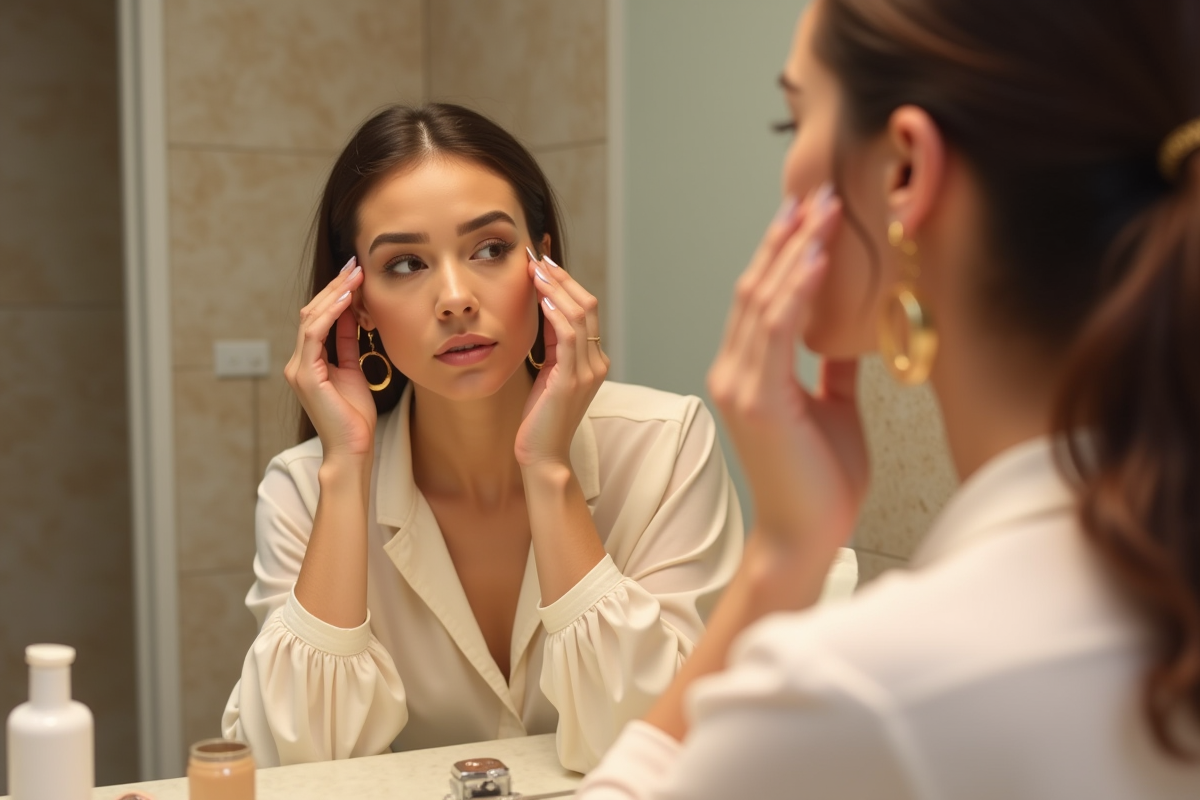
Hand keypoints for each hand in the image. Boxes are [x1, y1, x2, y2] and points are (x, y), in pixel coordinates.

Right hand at [283, 258, 377, 457]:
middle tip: (355, 266)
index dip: (335, 294)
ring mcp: (298, 368)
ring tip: (354, 276)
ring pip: (311, 319)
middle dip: (334, 287)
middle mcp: (298, 362)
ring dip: (334, 295)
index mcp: (308, 361)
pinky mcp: (305, 375)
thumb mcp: (354, 370)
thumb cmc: (355, 416)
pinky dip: (330, 314)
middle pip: (311, 313)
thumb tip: (353, 316)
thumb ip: (348, 345)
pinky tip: (347, 299)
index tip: (354, 275)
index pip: (318, 318)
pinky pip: (315, 335)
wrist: (353, 448)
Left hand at [514, 249, 609, 467]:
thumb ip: (553, 345)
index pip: (586, 310)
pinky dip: (558, 315)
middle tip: (537, 259)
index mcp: (594, 360)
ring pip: (580, 317)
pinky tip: (544, 300)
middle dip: (561, 279)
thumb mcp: (549, 372)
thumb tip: (546, 309)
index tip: (542, 264)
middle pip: (588, 306)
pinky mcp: (572, 381)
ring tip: (535, 272)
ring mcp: (588, 372)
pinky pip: (569, 339)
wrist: (543, 455)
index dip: (565, 284)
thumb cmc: (541, 417)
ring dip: (556, 290)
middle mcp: (597, 363)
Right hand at [707, 185, 867, 573]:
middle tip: (820, 192)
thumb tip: (847, 333)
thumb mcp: (832, 409)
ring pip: (762, 300)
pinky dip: (795, 290)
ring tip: (824, 210)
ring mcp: (739, 384)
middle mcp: (733, 372)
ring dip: (794, 251)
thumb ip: (830, 369)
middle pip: (756, 288)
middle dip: (789, 238)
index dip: (783, 253)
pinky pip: (775, 331)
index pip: (761, 298)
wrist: (807, 536)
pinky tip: (817, 258)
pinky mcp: (756, 400)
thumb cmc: (821, 481)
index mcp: (747, 373)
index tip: (811, 214)